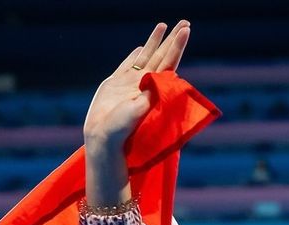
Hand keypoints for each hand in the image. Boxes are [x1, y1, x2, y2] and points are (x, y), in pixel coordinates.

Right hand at [83, 21, 190, 153]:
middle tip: (184, 22)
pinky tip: (141, 47)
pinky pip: (128, 64)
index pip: (169, 62)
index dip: (177, 45)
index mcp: (153, 88)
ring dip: (155, 41)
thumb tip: (164, 78)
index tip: (185, 30)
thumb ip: (150, 94)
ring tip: (163, 26)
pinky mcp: (116, 83)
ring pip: (146, 56)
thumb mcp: (138, 111)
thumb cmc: (121, 129)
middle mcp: (144, 83)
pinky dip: (135, 55)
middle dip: (172, 39)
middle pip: (162, 55)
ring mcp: (130, 82)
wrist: (103, 137)